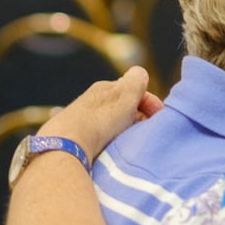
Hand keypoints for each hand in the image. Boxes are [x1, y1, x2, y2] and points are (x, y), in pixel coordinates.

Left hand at [37, 67, 161, 159]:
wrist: (66, 145)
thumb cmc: (100, 119)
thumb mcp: (125, 94)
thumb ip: (136, 81)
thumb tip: (140, 73)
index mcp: (104, 88)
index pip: (133, 91)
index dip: (149, 102)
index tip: (158, 117)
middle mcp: (92, 101)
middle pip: (122, 108)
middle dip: (138, 117)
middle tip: (144, 131)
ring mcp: (82, 120)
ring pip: (111, 123)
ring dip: (124, 131)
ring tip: (129, 143)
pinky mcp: (74, 140)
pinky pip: (99, 138)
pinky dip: (110, 142)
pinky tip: (111, 151)